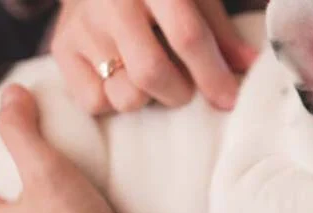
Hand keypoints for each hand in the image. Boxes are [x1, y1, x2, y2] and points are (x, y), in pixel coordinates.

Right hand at [50, 0, 257, 113]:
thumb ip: (220, 31)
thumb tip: (250, 65)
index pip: (187, 36)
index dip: (212, 73)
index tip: (228, 99)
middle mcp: (113, 3)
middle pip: (151, 72)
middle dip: (179, 93)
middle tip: (185, 87)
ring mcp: (83, 26)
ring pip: (123, 94)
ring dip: (147, 98)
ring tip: (150, 78)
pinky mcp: (62, 47)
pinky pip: (93, 102)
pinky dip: (114, 101)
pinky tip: (122, 79)